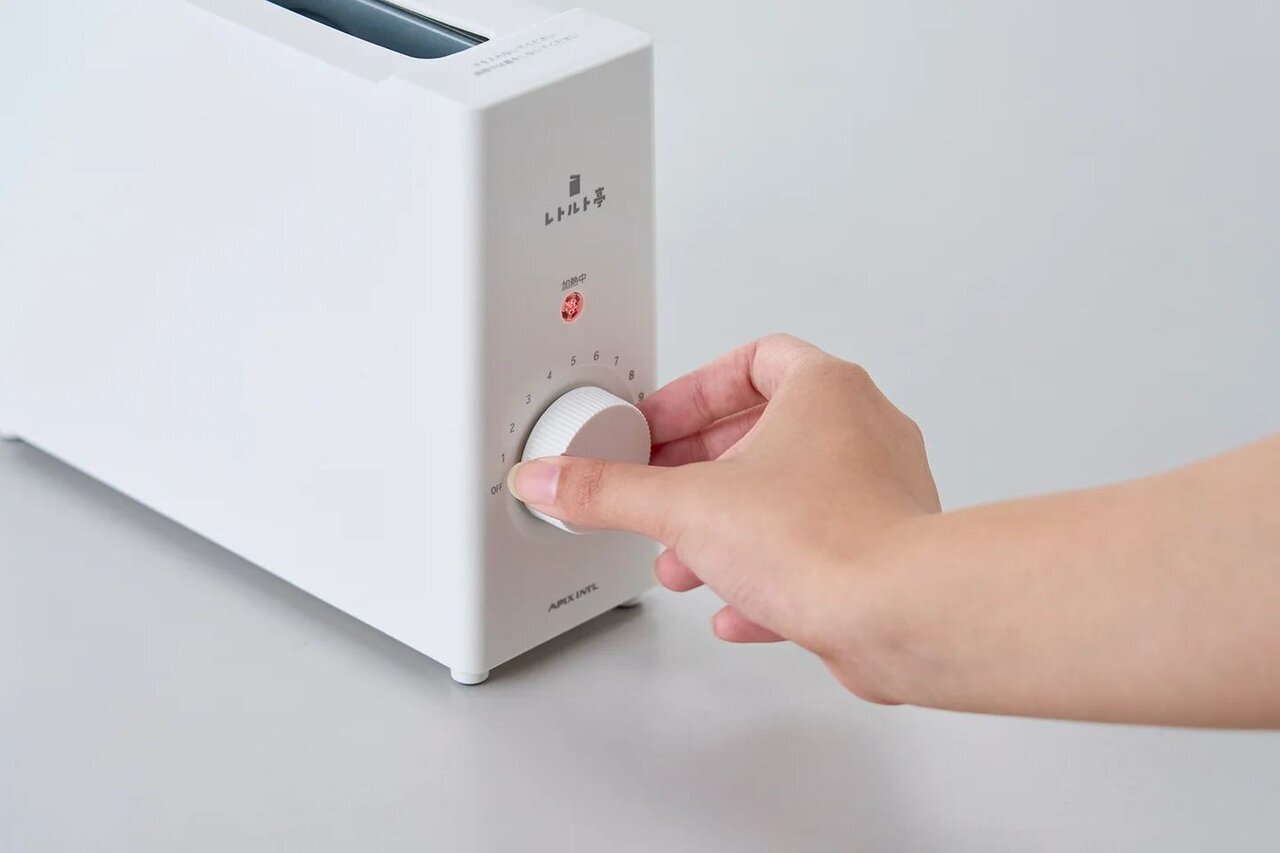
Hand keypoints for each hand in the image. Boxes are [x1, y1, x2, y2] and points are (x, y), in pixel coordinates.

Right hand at [507, 334, 939, 700]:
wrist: (898, 615)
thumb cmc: (825, 538)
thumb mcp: (684, 506)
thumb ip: (609, 492)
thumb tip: (553, 479)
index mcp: (826, 391)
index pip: (752, 361)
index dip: (693, 392)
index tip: (658, 425)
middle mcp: (863, 433)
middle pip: (765, 433)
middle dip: (698, 472)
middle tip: (661, 490)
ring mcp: (879, 495)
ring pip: (789, 498)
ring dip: (726, 528)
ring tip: (684, 559)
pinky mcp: (884, 555)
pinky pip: (817, 552)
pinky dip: (769, 573)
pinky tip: (735, 606)